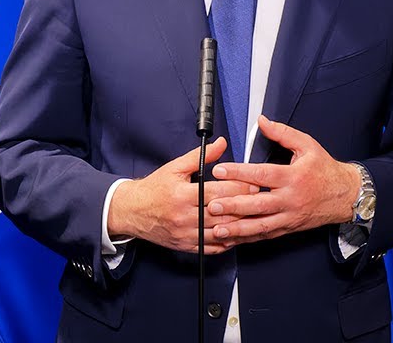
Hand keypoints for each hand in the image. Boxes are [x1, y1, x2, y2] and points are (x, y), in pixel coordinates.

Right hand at [107, 137, 257, 253]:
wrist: (132, 211)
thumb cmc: (154, 189)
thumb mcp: (174, 168)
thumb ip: (200, 157)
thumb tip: (221, 144)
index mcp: (182, 195)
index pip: (218, 192)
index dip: (239, 188)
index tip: (252, 184)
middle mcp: (184, 216)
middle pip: (222, 213)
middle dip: (245, 206)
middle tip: (260, 200)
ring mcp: (185, 234)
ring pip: (220, 233)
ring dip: (240, 226)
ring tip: (253, 217)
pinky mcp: (186, 246)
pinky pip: (212, 248)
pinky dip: (227, 243)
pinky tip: (237, 235)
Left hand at [206, 115, 359, 246]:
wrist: (346, 196)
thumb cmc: (325, 170)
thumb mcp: (308, 145)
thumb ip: (283, 133)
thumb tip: (262, 122)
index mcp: (293, 177)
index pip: (262, 175)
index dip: (239, 172)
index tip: (220, 170)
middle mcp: (290, 199)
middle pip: (258, 205)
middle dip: (233, 206)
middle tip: (212, 204)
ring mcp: (289, 217)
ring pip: (260, 226)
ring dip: (238, 229)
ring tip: (217, 229)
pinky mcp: (289, 228)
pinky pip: (266, 235)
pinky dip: (249, 239)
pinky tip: (233, 239)